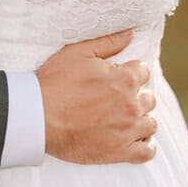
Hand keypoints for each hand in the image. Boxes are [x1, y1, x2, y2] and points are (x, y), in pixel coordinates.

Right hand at [37, 29, 157, 164]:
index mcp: (125, 79)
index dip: (130, 73)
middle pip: (149, 99)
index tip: (118, 79)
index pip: (143, 72)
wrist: (37, 118)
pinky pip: (147, 152)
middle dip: (136, 97)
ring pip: (150, 124)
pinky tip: (134, 140)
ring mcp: (127, 130)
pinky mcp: (119, 152)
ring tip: (124, 120)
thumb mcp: (78, 53)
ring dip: (140, 120)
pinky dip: (145, 146)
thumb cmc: (55, 83)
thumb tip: (130, 34)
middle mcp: (131, 105)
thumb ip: (108, 42)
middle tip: (116, 100)